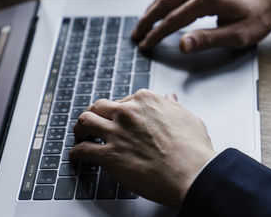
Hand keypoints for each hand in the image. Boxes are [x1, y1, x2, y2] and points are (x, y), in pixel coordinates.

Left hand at [69, 90, 215, 205]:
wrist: (192, 172)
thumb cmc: (193, 148)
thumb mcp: (187, 117)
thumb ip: (173, 106)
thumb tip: (170, 98)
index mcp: (146, 100)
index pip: (124, 100)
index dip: (119, 110)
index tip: (118, 117)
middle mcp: (128, 112)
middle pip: (100, 106)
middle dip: (95, 113)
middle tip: (93, 121)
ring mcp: (117, 132)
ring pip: (86, 121)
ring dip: (80, 128)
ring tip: (80, 134)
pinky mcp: (109, 155)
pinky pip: (83, 150)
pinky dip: (77, 152)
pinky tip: (77, 155)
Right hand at [132, 0, 270, 52]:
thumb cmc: (262, 14)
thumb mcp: (239, 34)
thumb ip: (209, 39)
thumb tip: (182, 45)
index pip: (174, 19)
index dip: (157, 34)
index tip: (146, 45)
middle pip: (165, 1)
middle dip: (148, 20)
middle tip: (136, 35)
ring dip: (153, 7)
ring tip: (144, 23)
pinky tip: (162, 6)